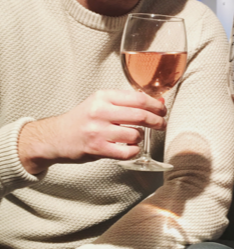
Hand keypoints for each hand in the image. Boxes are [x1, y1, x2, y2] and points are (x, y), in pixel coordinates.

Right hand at [19, 90, 166, 173]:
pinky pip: (126, 152)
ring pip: (135, 134)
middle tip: (162, 124)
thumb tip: (158, 102)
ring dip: (142, 137)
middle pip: (140, 115)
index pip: (138, 98)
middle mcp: (101, 111)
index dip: (155, 105)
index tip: (163, 109)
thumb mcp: (101, 102)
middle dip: (156, 121)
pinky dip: (134, 150)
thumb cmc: (83, 118)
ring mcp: (98, 131)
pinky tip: (131, 148)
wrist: (56, 136)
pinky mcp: (97, 149)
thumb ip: (127, 102)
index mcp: (104, 96)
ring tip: (138, 136)